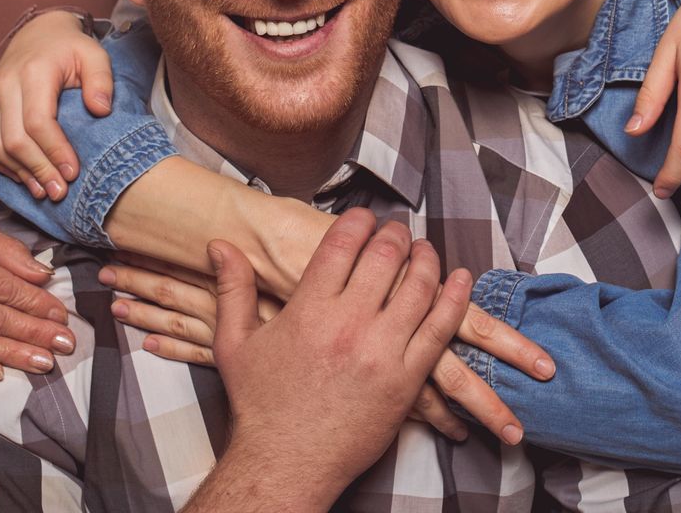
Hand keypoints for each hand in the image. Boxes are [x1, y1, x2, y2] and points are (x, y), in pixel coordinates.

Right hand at [0, 9, 113, 200]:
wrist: (38, 34)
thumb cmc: (71, 49)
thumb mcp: (95, 55)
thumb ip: (101, 81)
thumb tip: (101, 110)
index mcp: (33, 71)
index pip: (38, 121)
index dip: (53, 151)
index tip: (72, 173)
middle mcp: (4, 83)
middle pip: (13, 139)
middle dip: (37, 169)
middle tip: (58, 192)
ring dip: (17, 173)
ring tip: (42, 191)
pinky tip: (22, 177)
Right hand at [100, 246, 551, 442]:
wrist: (285, 464)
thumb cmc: (259, 406)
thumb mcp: (235, 344)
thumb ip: (233, 290)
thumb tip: (220, 246)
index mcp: (308, 310)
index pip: (342, 244)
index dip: (358, 220)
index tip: (365, 216)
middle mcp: (348, 325)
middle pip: (385, 257)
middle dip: (395, 234)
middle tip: (398, 230)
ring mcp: (381, 352)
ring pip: (419, 286)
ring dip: (427, 259)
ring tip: (425, 250)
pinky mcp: (406, 379)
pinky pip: (440, 328)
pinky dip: (455, 298)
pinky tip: (460, 279)